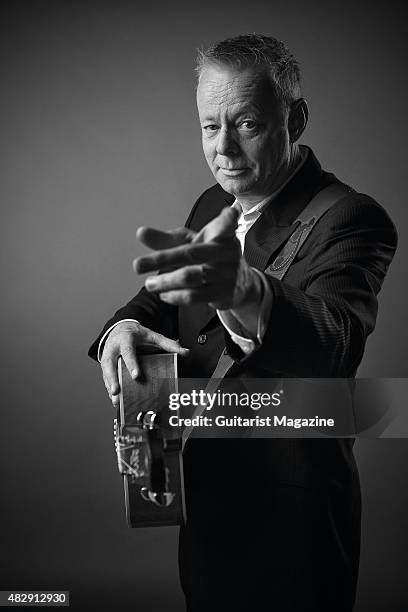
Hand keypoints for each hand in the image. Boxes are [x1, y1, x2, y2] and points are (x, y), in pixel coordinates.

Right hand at [100, 321, 188, 406]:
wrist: (119, 328)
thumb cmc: (136, 334)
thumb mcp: (152, 336)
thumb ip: (168, 344)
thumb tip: (185, 352)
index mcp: (126, 339)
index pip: (128, 351)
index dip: (131, 364)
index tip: (136, 376)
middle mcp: (113, 348)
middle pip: (110, 363)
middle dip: (112, 378)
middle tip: (116, 391)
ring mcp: (107, 356)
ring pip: (106, 371)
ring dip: (109, 386)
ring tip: (115, 399)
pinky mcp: (105, 364)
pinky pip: (105, 376)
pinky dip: (108, 387)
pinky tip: (114, 398)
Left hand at [133, 205, 259, 309]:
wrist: (241, 285)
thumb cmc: (211, 258)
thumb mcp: (193, 244)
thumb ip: (167, 239)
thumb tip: (141, 233)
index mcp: (221, 235)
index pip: (225, 224)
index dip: (228, 218)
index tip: (230, 213)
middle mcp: (226, 253)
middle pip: (191, 253)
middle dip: (162, 259)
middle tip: (138, 265)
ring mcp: (226, 274)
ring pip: (190, 277)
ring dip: (165, 281)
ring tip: (150, 283)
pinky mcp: (223, 294)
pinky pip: (194, 296)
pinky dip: (174, 295)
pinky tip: (164, 293)